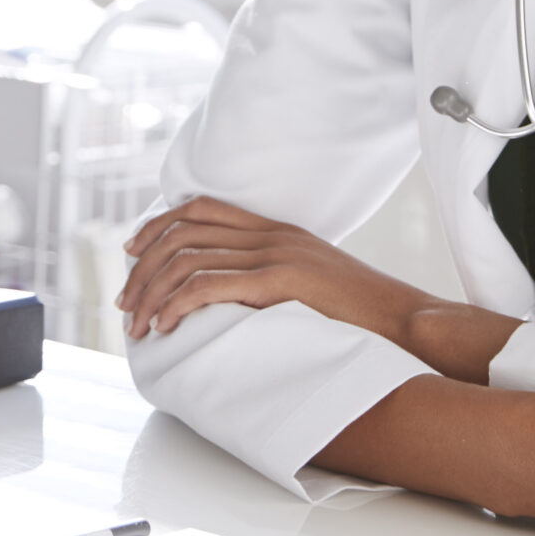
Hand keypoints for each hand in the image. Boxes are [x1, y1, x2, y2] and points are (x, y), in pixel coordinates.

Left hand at [117, 198, 517, 379]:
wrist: (408, 323)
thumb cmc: (364, 318)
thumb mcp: (313, 286)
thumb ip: (276, 280)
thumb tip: (236, 302)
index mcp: (278, 229)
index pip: (201, 209)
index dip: (158, 226)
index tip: (132, 253)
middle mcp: (272, 233)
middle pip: (183, 231)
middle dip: (143, 266)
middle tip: (126, 304)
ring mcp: (276, 253)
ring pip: (188, 259)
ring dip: (153, 293)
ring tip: (138, 326)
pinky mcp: (281, 281)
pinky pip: (209, 285)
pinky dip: (177, 304)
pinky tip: (164, 326)